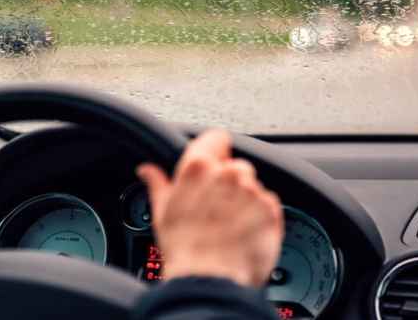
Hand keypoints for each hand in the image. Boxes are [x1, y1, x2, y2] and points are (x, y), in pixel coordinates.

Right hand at [137, 129, 283, 287]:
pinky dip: (260, 216)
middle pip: (236, 165)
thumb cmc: (183, 249)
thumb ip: (158, 184)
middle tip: (216, 208)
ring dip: (245, 200)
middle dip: (229, 183)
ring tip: (230, 226)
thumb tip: (147, 171)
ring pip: (252, 185)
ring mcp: (252, 191)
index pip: (216, 137)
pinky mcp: (270, 210)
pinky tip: (243, 233)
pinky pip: (267, 204)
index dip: (215, 150)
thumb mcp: (162, 213)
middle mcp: (228, 174)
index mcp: (198, 168)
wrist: (209, 280)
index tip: (213, 163)